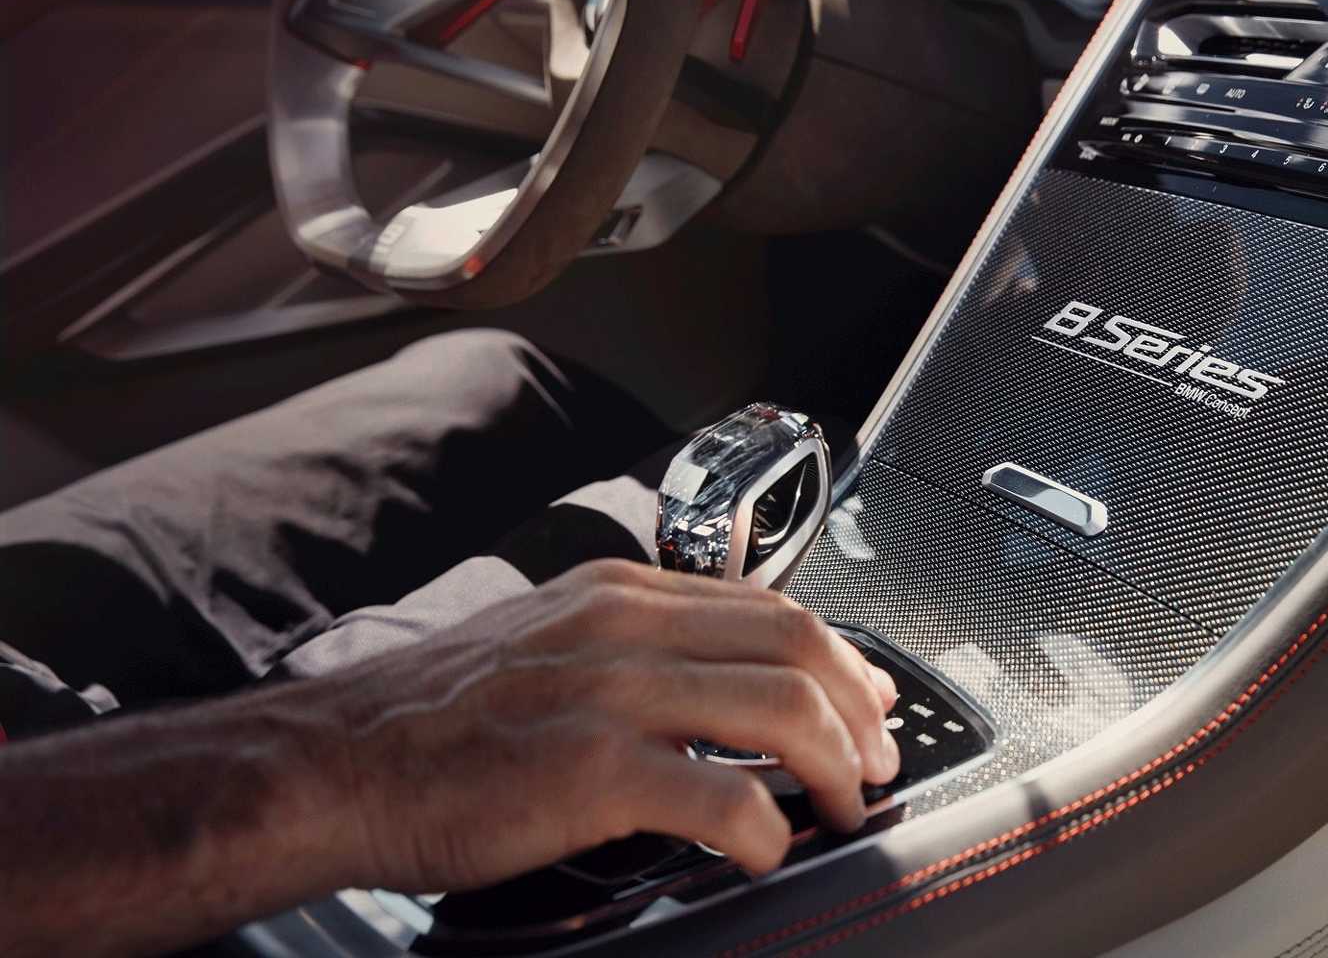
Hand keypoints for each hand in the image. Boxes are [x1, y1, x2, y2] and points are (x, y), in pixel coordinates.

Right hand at [310, 559, 900, 888]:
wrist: (333, 763)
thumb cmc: (428, 720)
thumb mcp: (543, 643)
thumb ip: (629, 649)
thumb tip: (715, 686)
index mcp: (618, 594)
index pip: (768, 607)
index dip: (839, 657)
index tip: (866, 699)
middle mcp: (624, 627)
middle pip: (796, 647)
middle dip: (859, 711)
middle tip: (875, 764)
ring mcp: (611, 694)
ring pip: (781, 710)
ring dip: (834, 768)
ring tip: (842, 809)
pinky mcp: (593, 771)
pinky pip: (724, 798)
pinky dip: (766, 832)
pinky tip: (764, 853)